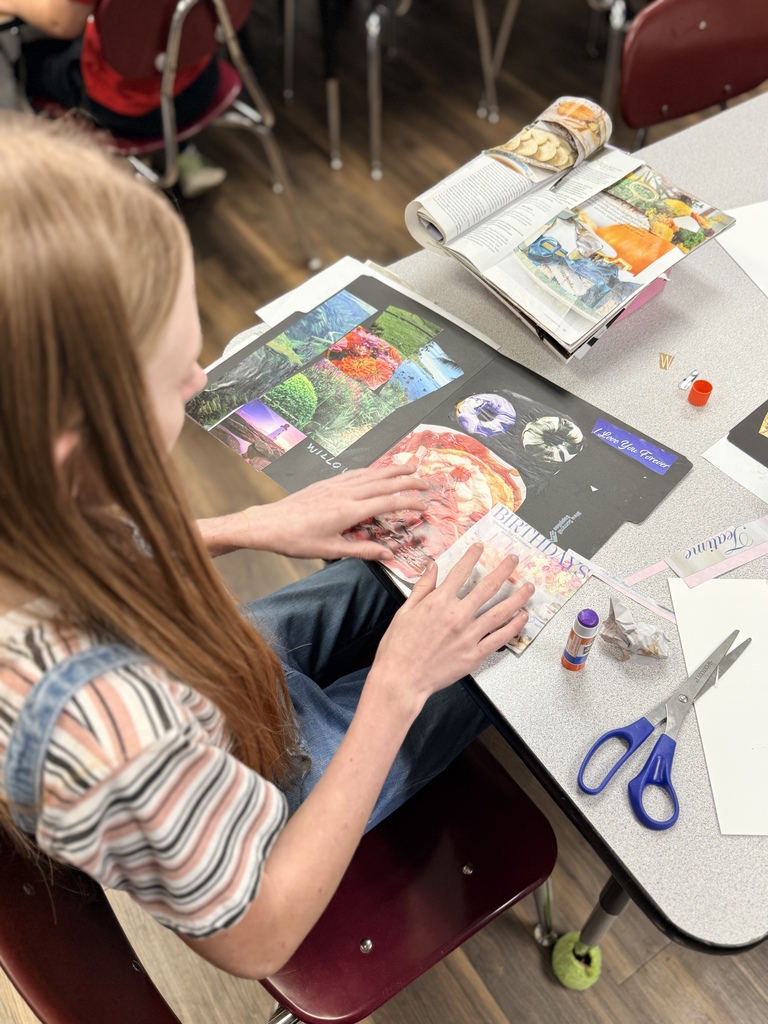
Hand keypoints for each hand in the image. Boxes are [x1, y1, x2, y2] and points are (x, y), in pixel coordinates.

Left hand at [240, 463, 429, 560]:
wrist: (268, 523)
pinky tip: (376, 470)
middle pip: (384, 483)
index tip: (425, 504)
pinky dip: (371, 470)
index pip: (388, 503)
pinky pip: (355, 473)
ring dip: (392, 470)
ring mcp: (336, 485)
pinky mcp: (326, 483)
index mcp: (349, 511)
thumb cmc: (296, 539)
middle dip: (407, 481)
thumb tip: (387, 555)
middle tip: (426, 481)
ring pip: (371, 474)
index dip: (409, 502)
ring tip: (409, 467)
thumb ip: (362, 550)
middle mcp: (345, 493)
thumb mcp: (331, 550)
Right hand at [368, 543, 531, 712]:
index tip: (480, 547)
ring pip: (500, 612)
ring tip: (528, 587)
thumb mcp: (405, 611)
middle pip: (488, 587)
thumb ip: (422, 587)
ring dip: (517, 597)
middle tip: (514, 560)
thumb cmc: (398, 647)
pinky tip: (522, 618)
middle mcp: (457, 615)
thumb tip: (432, 566)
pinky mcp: (475, 655)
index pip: (460, 571)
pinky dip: (514, 627)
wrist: (401, 678)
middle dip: (504, 570)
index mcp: (439, 602)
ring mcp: (469, 635)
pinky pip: (500, 638)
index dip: (472, 556)